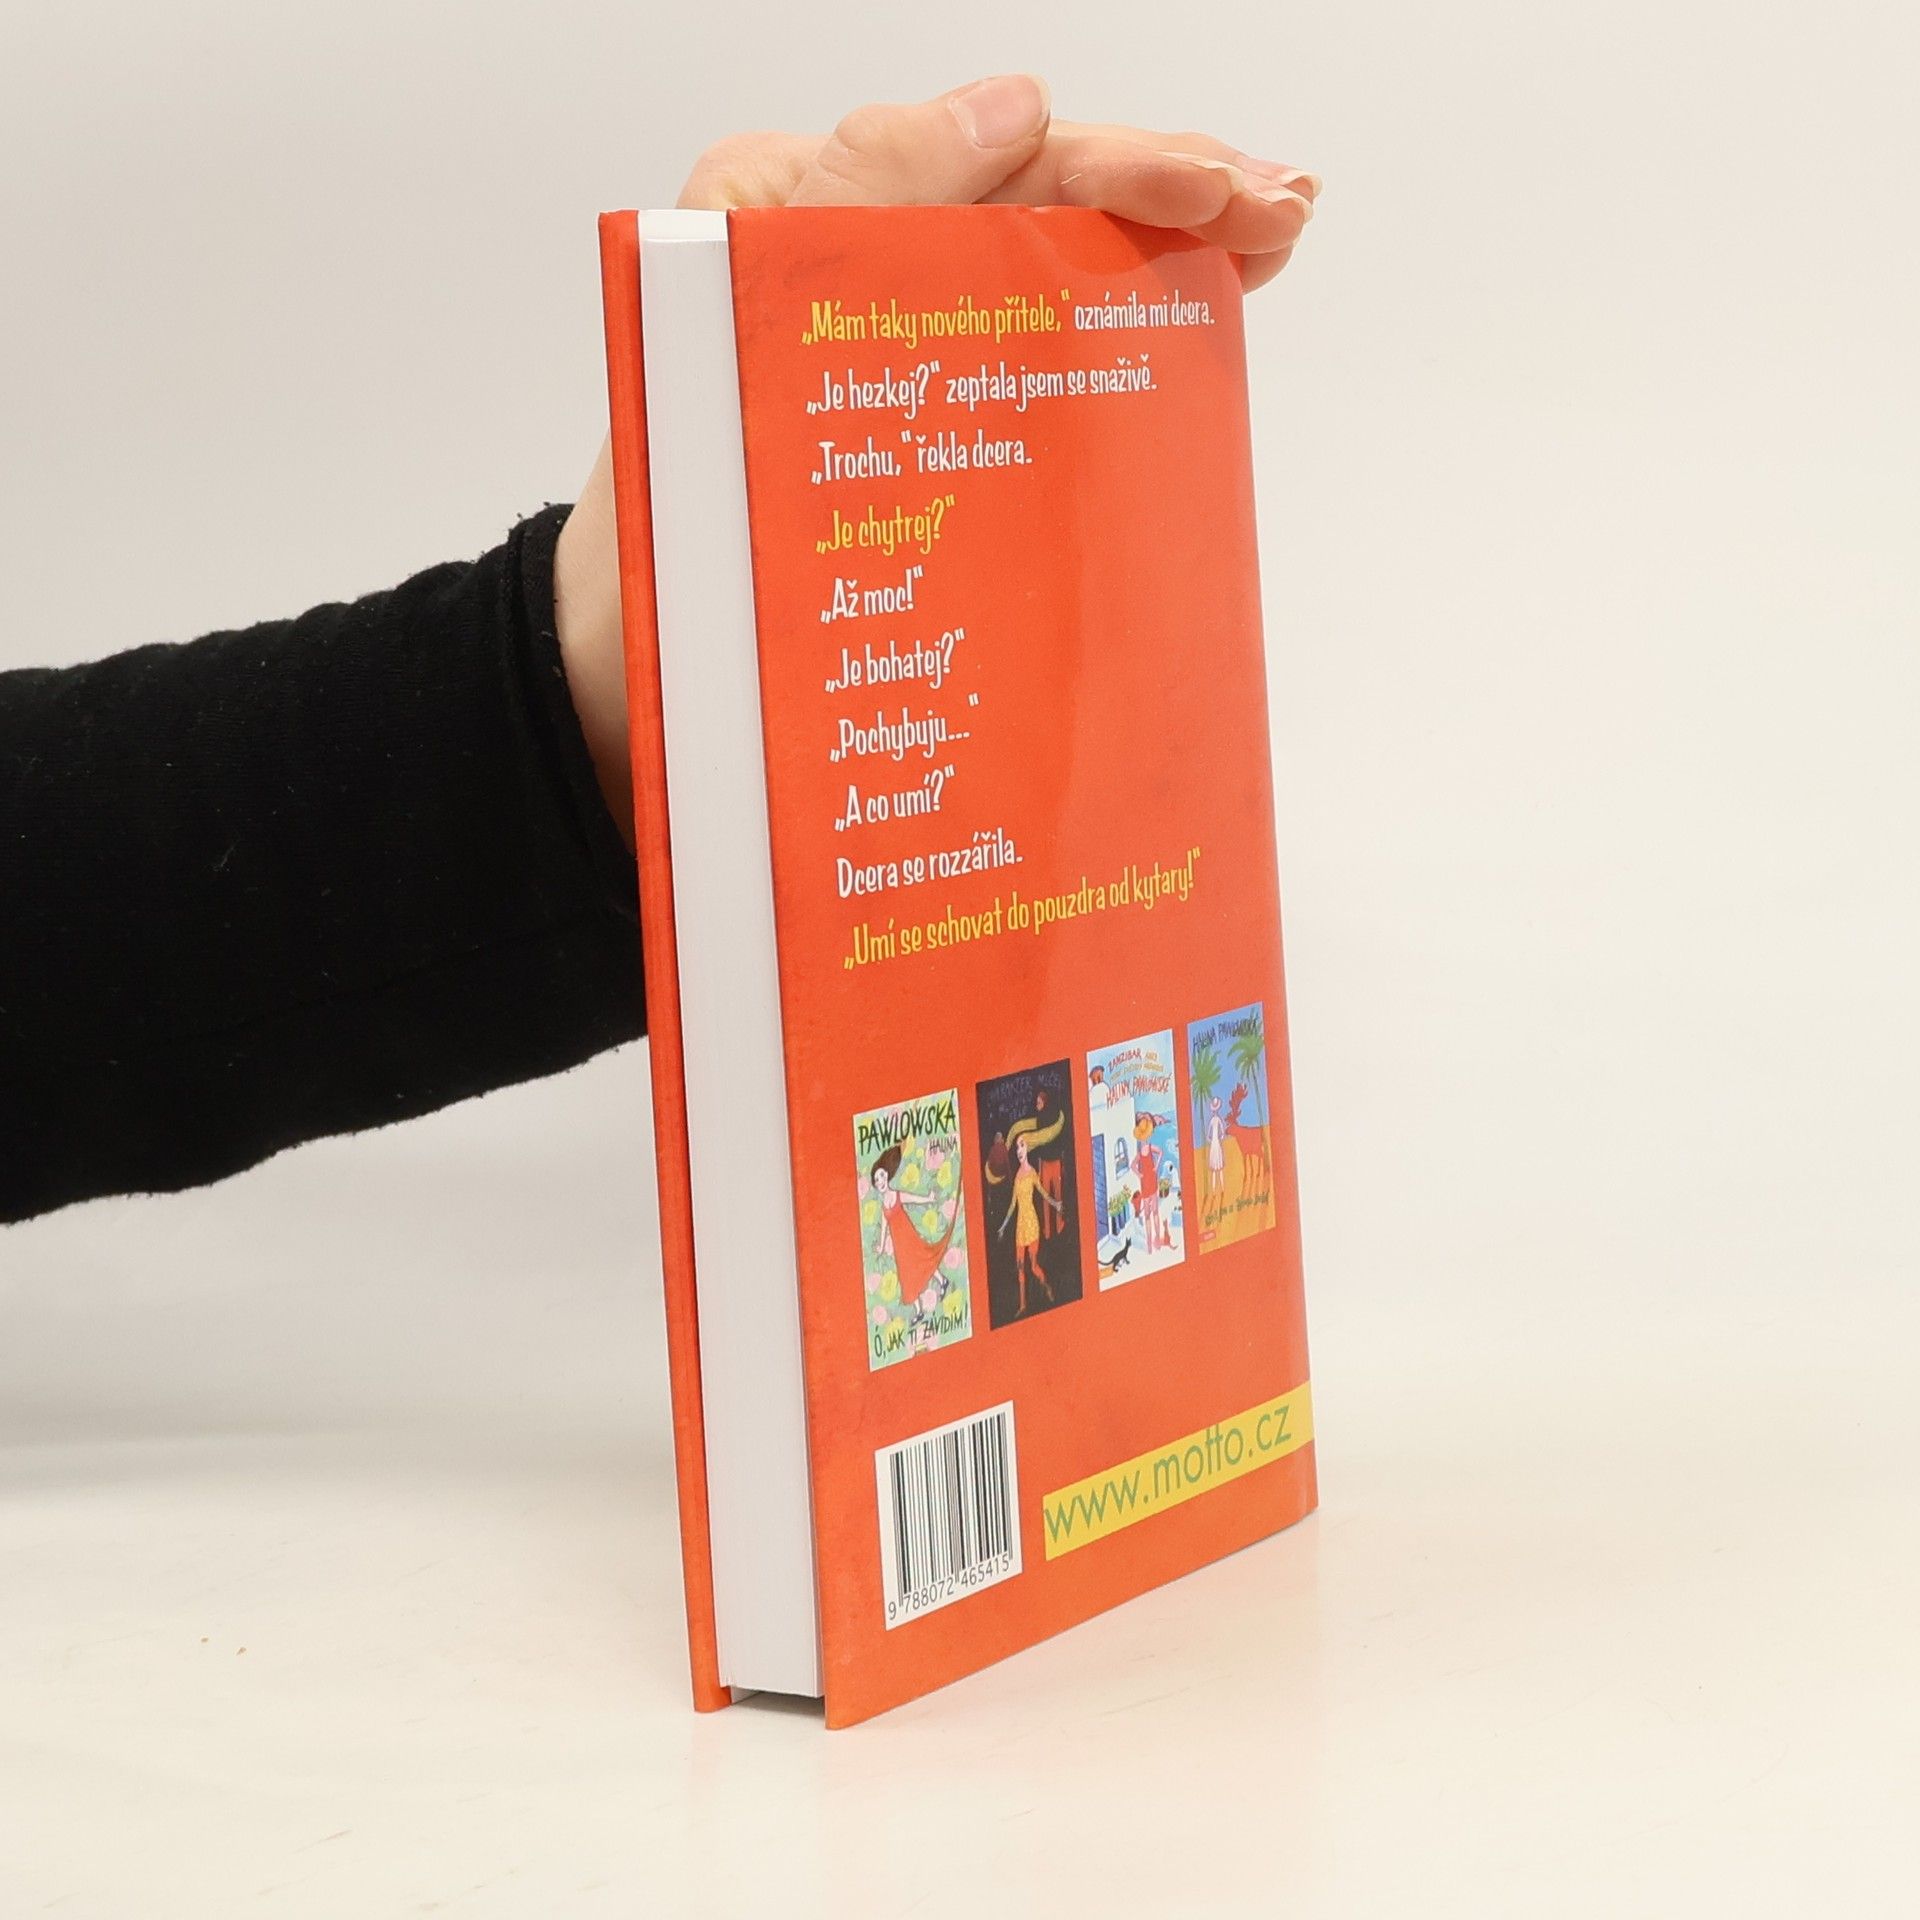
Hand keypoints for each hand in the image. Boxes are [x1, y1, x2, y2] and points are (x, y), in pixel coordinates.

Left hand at [554, 77, 1320, 841]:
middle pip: (1032, 194)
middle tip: (1280, 210)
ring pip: (1044, 262)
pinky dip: (1114, 323)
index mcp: (788, 219)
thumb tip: (1008, 108)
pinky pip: (1027, 346)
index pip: (982, 155)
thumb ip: (849, 212)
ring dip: (1163, 244)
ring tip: (1272, 233)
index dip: (1111, 165)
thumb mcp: (728, 350)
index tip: (1213, 195)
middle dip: (1164, 190)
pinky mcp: (916, 419)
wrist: (638, 682)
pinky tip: (1194, 309)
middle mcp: (845, 263)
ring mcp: (889, 343)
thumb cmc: (665, 546)